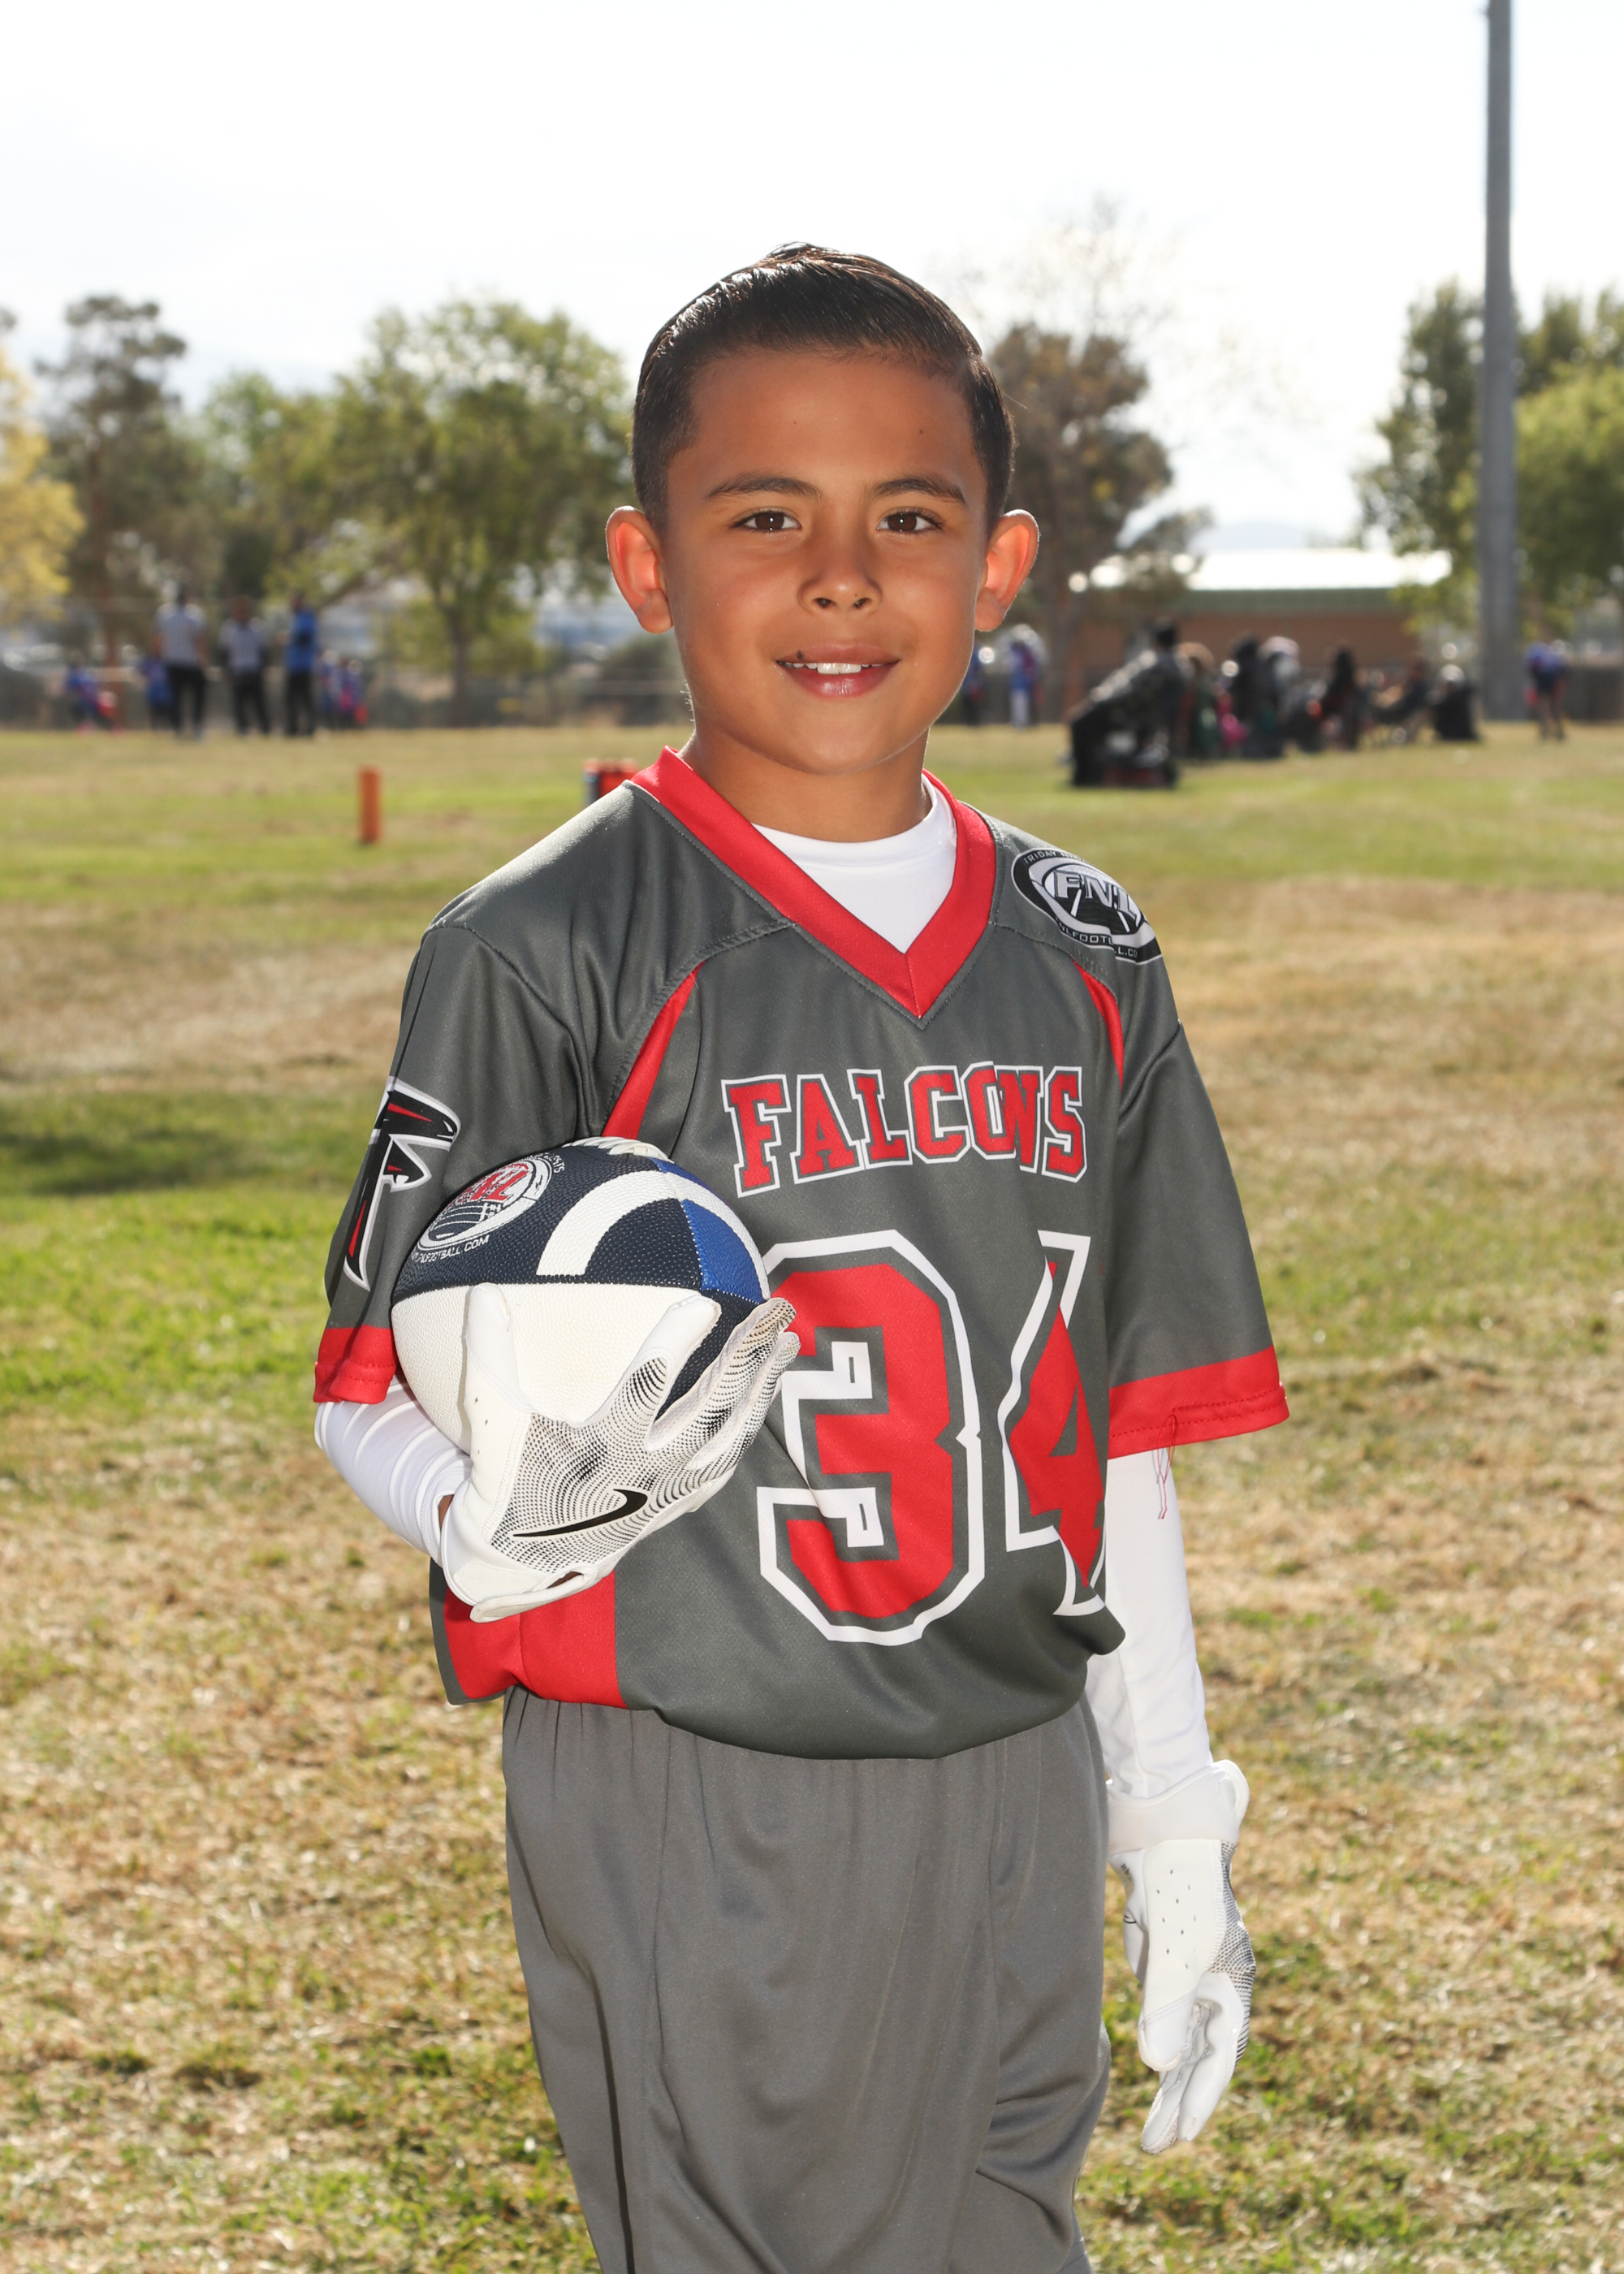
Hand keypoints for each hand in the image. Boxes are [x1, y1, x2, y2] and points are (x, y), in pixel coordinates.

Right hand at [439, 1283, 798, 1621]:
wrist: (524, 1566)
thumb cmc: (506, 1488)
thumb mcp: (492, 1426)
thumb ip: (487, 1358)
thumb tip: (481, 1292)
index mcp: (602, 1447)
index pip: (646, 1388)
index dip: (675, 1345)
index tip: (704, 1303)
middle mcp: (647, 1471)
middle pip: (711, 1405)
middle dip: (748, 1354)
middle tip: (777, 1308)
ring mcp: (671, 1491)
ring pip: (732, 1434)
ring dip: (763, 1388)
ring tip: (790, 1342)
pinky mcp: (679, 1504)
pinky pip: (726, 1463)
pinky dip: (747, 1428)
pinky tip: (762, 1398)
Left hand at [1108, 1760, 1253, 2152]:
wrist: (1162, 1830)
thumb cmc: (1181, 1886)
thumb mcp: (1176, 1949)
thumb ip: (1167, 2007)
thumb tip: (1157, 2068)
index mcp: (1234, 1981)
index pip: (1221, 2053)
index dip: (1202, 2095)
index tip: (1183, 2135)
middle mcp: (1216, 1983)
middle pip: (1202, 2056)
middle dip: (1181, 2102)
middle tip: (1159, 2147)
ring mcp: (1190, 1973)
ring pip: (1182, 2042)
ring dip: (1168, 2085)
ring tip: (1152, 2133)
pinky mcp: (1163, 1960)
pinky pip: (1163, 2017)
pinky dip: (1157, 2047)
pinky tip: (1147, 2072)